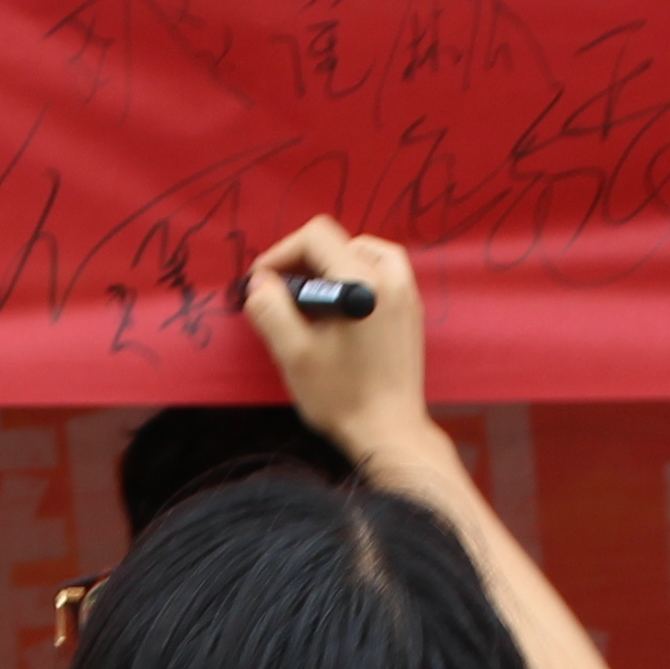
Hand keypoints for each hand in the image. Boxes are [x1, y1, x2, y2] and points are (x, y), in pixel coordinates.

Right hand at [241, 220, 435, 460]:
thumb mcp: (294, 354)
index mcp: (363, 281)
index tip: (262, 284)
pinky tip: (338, 310)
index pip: (315, 236)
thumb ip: (270, 308)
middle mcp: (392, 277)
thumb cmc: (340, 396)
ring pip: (361, 252)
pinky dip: (353, 278)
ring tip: (310, 301)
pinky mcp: (410, 311)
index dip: (280, 253)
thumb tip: (259, 281)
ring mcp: (406, 293)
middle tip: (281, 296)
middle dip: (302, 262)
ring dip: (329, 267)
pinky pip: (380, 272)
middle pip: (337, 241)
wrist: (389, 432)